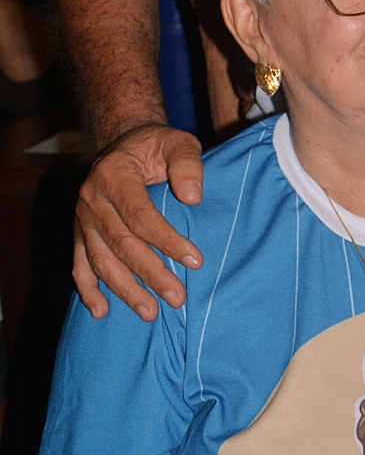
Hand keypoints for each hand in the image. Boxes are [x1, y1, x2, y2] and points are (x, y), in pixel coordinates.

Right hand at [73, 123, 203, 321]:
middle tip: (177, 298)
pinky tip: (101, 312)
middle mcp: (91, 198)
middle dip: (150, 273)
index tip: (195, 261)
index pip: (140, 216)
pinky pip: (79, 264)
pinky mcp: (80, 233)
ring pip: (100, 260)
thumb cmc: (157, 145)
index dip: (166, 240)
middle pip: (121, 243)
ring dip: (124, 289)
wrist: (124, 143)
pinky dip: (87, 289)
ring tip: (150, 313)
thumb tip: (192, 198)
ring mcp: (82, 218)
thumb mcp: (178, 141)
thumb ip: (187, 163)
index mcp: (113, 175)